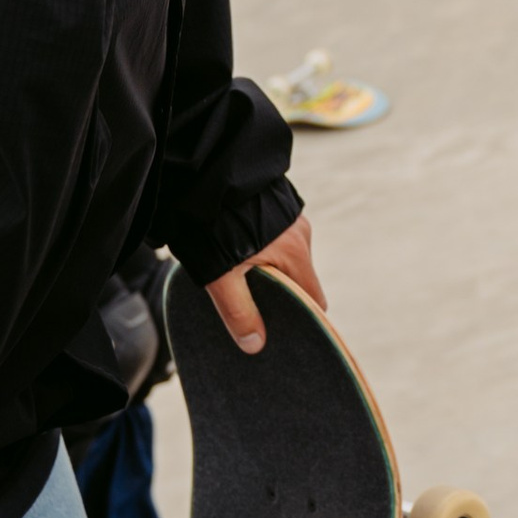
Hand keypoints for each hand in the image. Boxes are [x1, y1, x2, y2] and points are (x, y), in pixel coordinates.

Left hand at [207, 214, 325, 355]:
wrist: (202, 172)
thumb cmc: (214, 225)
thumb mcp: (221, 274)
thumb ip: (239, 310)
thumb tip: (255, 345)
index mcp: (296, 253)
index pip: (314, 299)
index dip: (303, 319)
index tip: (284, 332)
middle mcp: (300, 234)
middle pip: (300, 280)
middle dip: (281, 298)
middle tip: (255, 313)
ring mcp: (289, 217)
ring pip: (286, 259)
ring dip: (269, 273)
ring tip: (238, 282)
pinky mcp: (274, 206)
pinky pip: (276, 240)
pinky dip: (262, 253)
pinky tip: (236, 256)